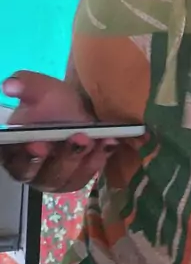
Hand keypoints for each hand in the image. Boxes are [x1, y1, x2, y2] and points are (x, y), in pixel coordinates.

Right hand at [0, 71, 117, 191]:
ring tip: (93, 139)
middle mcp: (31, 169)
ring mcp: (54, 177)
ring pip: (65, 177)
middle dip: (61, 157)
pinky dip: (97, 160)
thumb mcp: (41, 89)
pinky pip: (85, 175)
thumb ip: (25, 86)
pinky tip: (108, 142)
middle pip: (41, 174)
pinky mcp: (75, 178)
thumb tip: (10, 85)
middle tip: (78, 137)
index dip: (25, 155)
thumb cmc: (55, 102)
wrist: (79, 109)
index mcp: (15, 149)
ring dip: (80, 159)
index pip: (14, 159)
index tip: (37, 143)